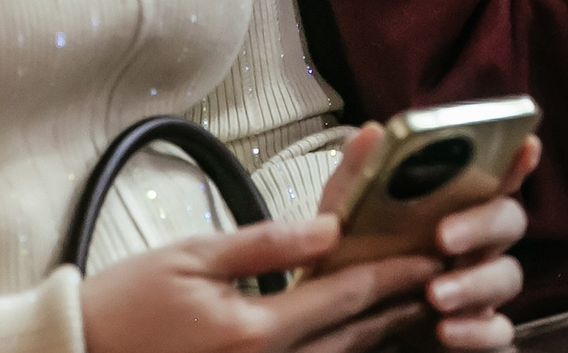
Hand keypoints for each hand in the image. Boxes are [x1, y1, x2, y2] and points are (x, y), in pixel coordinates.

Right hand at [79, 212, 438, 352]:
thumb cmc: (126, 304)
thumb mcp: (192, 257)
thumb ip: (267, 241)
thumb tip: (330, 227)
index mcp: (256, 332)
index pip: (347, 296)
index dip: (396, 273)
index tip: (434, 253)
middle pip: (355, 336)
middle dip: (400, 303)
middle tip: (442, 276)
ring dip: (377, 330)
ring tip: (412, 300)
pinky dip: (339, 348)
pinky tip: (356, 331)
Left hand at [312, 123, 537, 350]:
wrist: (338, 323)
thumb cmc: (351, 262)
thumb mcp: (345, 219)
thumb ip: (357, 178)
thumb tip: (373, 130)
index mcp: (453, 206)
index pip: (494, 176)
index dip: (516, 160)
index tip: (526, 146)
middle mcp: (476, 243)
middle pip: (509, 220)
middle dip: (484, 223)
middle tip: (444, 236)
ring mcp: (480, 288)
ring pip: (508, 275)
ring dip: (476, 282)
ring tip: (434, 295)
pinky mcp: (477, 330)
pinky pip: (498, 332)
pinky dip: (477, 331)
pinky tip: (446, 331)